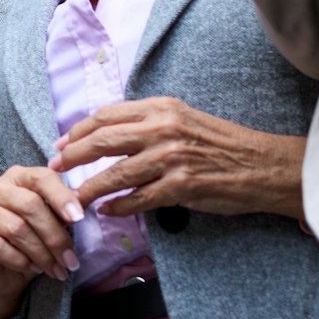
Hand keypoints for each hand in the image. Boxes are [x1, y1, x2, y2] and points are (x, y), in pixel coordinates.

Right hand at [0, 165, 79, 318]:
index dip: (61, 196)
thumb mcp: (52, 225)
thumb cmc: (31, 243)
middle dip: (55, 237)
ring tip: (56, 270)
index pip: (40, 177)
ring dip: (42, 254)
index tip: (79, 218)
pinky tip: (31, 268)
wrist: (3, 274)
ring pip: (16, 229)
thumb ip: (63, 212)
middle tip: (71, 261)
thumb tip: (82, 204)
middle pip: (30, 205)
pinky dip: (20, 261)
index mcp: (17, 177)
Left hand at [49, 96, 304, 221]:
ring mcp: (172, 157)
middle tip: (55, 168)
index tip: (62, 143)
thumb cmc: (223, 143)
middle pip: (102, 141)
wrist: (264, 165)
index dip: (78, 130)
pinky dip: (119, 206)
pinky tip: (107, 211)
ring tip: (74, 197)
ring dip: (90, 187)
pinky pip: (139, 198)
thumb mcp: (183, 119)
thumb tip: (108, 133)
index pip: (106, 115)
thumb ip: (148, 123)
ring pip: (115, 173)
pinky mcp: (182, 185)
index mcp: (161, 108)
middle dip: (72, 156)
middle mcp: (163, 128)